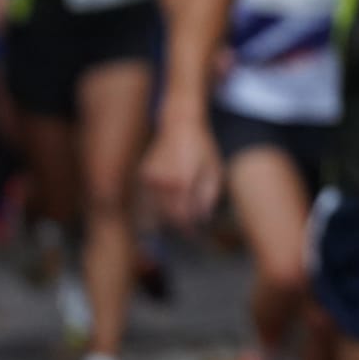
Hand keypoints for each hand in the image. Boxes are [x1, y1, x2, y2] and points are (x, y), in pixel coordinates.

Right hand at [142, 110, 223, 226]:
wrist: (180, 124)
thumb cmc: (202, 147)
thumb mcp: (214, 170)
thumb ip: (208, 197)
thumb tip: (202, 217)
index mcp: (181, 183)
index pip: (182, 217)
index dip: (189, 228)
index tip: (195, 234)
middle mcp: (162, 183)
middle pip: (168, 216)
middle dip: (179, 225)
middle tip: (189, 231)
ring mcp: (150, 179)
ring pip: (156, 209)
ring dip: (168, 217)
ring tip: (181, 219)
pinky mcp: (144, 175)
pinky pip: (151, 197)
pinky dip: (159, 203)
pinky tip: (170, 202)